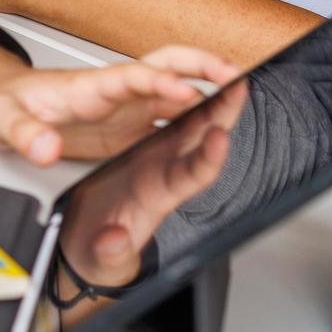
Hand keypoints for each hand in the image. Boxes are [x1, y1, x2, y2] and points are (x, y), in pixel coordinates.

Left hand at [0, 41, 241, 164]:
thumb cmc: (1, 105)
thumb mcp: (1, 124)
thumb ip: (23, 136)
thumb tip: (44, 149)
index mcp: (88, 88)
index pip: (132, 78)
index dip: (160, 83)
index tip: (187, 92)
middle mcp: (114, 91)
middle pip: (167, 66)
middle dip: (203, 67)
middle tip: (236, 75)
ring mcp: (124, 106)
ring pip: (176, 86)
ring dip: (209, 87)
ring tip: (243, 92)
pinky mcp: (128, 122)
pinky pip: (171, 111)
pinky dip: (199, 111)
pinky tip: (219, 121)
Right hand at [58, 80, 246, 292]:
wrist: (92, 244)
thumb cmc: (103, 251)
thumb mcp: (103, 258)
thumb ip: (111, 252)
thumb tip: (114, 242)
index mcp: (161, 197)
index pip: (194, 177)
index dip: (209, 159)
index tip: (219, 139)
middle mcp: (168, 174)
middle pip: (205, 141)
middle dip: (224, 113)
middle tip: (238, 85)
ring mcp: (161, 158)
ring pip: (194, 125)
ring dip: (212, 99)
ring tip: (226, 73)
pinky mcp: (148, 148)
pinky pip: (174, 120)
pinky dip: (184, 99)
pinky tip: (192, 80)